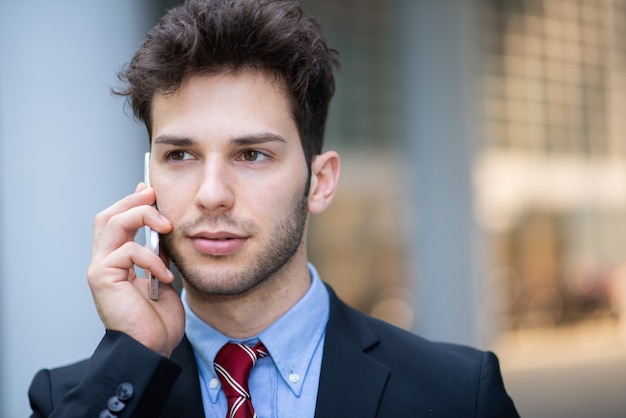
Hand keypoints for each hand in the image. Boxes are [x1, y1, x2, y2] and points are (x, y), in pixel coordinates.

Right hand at [87, 183, 183, 356]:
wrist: (151, 349)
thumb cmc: (157, 322)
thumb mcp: (164, 278)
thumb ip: (159, 255)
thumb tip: (165, 231)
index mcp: (117, 263)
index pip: (117, 222)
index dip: (131, 202)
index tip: (150, 190)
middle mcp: (104, 263)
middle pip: (108, 216)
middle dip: (132, 201)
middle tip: (154, 195)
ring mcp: (100, 269)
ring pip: (112, 224)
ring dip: (141, 217)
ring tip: (166, 226)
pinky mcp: (102, 277)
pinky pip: (127, 251)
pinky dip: (151, 258)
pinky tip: (165, 275)